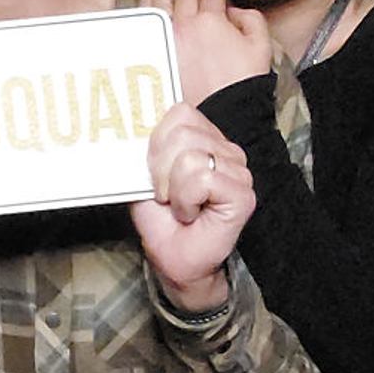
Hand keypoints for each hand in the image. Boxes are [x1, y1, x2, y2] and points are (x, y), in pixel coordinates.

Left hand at [129, 102, 253, 313]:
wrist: (174, 260)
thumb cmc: (162, 221)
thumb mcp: (143, 177)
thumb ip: (145, 148)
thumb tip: (130, 125)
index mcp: (205, 139)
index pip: (180, 112)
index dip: (157, 142)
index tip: (154, 174)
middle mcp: (226, 150)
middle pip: (182, 131)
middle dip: (161, 168)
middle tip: (166, 194)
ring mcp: (239, 170)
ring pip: (191, 156)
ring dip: (173, 189)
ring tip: (180, 206)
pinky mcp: (243, 193)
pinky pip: (203, 179)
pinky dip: (186, 201)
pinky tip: (191, 214)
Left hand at [149, 0, 270, 103]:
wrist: (222, 110)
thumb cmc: (243, 81)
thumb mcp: (261, 45)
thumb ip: (251, 19)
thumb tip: (234, 11)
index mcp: (211, 19)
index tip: (217, 0)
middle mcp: (185, 23)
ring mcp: (166, 37)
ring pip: (159, 3)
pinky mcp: (155, 52)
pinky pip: (146, 23)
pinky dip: (145, 10)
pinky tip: (145, 4)